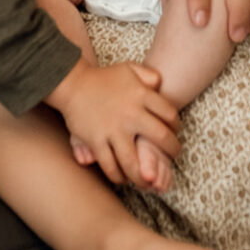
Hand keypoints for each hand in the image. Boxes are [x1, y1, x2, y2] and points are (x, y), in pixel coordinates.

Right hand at [48, 60, 180, 186]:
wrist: (72, 83)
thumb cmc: (103, 78)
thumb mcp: (129, 68)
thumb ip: (149, 75)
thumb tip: (161, 86)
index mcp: (141, 95)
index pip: (169, 114)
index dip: (176, 126)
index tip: (175, 132)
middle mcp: (131, 114)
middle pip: (161, 138)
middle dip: (171, 150)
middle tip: (173, 156)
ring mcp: (113, 129)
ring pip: (134, 162)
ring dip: (144, 176)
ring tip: (149, 180)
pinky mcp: (96, 141)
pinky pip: (110, 166)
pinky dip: (118, 176)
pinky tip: (123, 178)